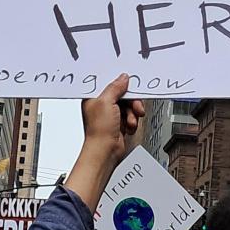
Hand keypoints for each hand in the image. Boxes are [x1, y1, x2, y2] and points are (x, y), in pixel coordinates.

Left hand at [65, 75, 144, 212]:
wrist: (105, 152)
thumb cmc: (99, 131)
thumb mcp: (106, 102)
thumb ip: (115, 87)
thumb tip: (122, 78)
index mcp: (93, 97)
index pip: (109, 83)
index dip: (120, 83)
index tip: (129, 85)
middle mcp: (102, 104)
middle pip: (122, 94)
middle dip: (131, 101)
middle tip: (135, 106)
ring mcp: (111, 114)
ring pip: (129, 105)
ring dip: (132, 113)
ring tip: (130, 120)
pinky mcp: (119, 122)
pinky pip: (131, 115)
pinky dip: (132, 120)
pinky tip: (128, 126)